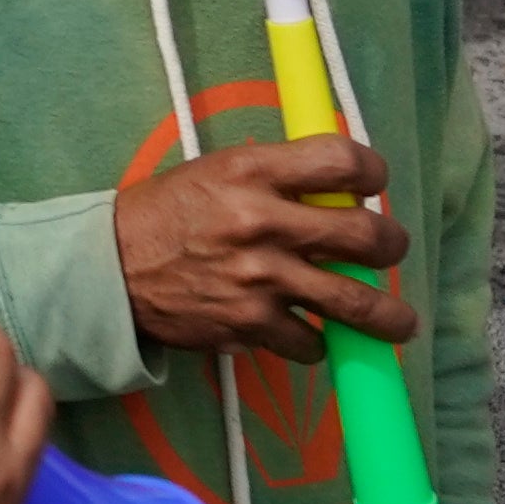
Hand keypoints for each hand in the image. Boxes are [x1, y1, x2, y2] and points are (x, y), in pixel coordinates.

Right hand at [112, 135, 417, 362]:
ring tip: (397, 322)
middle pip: (366, 235)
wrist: (108, 270)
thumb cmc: (166, 212)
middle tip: (388, 249)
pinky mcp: (248, 326)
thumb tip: (338, 189)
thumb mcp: (216, 170)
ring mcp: (259, 280)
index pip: (342, 160)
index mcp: (251, 171)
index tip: (373, 184)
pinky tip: (308, 333)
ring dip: (387, 316)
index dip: (373, 170)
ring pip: (355, 304)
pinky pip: (310, 343)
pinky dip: (315, 342)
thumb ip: (275, 176)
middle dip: (391, 245)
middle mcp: (261, 223)